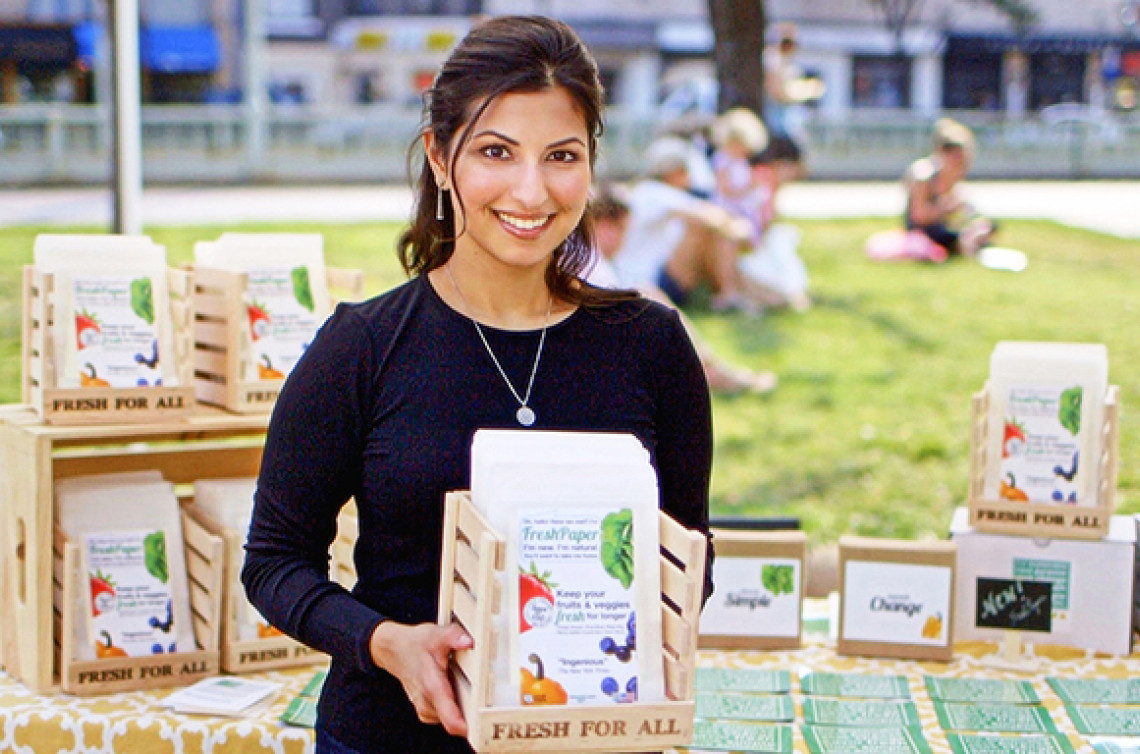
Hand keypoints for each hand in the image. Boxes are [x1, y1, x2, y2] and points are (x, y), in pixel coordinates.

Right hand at [369, 620, 473, 735]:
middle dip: (471, 713)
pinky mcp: (427, 711)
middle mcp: (428, 702)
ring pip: (451, 719)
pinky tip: (454, 690)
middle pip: (455, 722)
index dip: (467, 726)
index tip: (482, 723)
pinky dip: (454, 706)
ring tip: (464, 685)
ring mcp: (426, 709)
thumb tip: (468, 641)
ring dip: (462, 708)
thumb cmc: (415, 644)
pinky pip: (446, 716)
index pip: (450, 719)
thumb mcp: (435, 635)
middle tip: (482, 695)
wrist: (394, 650)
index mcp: (432, 686)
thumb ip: (453, 637)